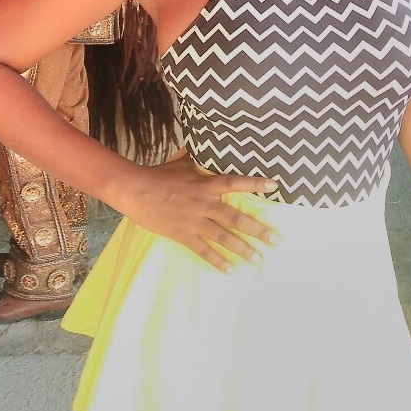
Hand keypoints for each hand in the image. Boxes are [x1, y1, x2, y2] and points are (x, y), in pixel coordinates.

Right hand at [122, 153, 278, 270]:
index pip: (234, 183)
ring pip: (223, 237)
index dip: (254, 184)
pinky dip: (217, 261)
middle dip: (257, 229)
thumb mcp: (181, 162)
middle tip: (276, 240)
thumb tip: (205, 140)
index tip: (274, 186)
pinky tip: (231, 270)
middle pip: (235, 217)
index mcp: (205, 185)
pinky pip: (203, 250)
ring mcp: (194, 221)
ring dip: (242, 248)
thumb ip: (198, 157)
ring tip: (258, 258)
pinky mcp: (183, 235)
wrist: (134, 190)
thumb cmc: (158, 175)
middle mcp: (203, 204)